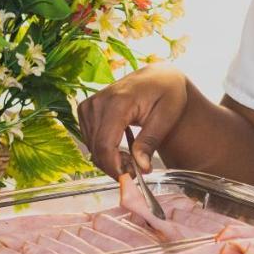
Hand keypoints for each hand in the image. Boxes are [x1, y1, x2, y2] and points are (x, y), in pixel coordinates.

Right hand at [75, 64, 189, 176]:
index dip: (114, 167)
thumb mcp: (167, 116)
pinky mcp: (86, 108)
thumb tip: (141, 167)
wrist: (158, 76)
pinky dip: (103, 149)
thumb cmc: (167, 92)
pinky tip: (120, 147)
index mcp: (118, 101)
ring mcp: (89, 104)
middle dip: (114, 165)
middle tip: (137, 169)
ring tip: (132, 156)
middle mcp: (98, 101)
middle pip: (96, 148)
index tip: (130, 177)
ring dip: (109, 158)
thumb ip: (150, 141)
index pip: (105, 144)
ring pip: (91, 146)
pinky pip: (90, 139)